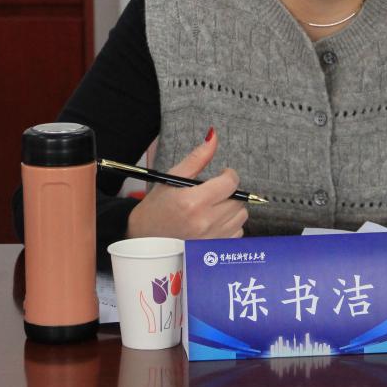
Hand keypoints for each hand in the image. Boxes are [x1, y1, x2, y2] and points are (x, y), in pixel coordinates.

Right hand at [127, 129, 247, 239]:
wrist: (145, 242)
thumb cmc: (156, 209)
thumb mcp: (172, 178)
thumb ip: (197, 158)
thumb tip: (213, 136)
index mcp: (193, 201)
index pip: (230, 183)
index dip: (229, 175)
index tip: (222, 175)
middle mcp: (205, 222)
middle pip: (238, 200)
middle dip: (230, 192)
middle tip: (215, 192)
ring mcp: (211, 238)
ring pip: (241, 216)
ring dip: (232, 208)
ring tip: (214, 207)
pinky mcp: (215, 250)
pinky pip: (237, 232)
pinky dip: (230, 225)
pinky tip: (214, 222)